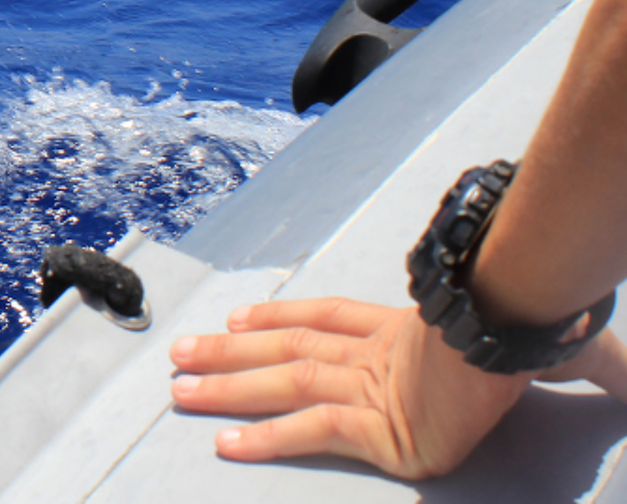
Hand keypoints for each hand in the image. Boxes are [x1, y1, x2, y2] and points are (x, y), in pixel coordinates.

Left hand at [168, 297, 626, 479]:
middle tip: (178, 354)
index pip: (328, 318)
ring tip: (180, 388)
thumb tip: (625, 377)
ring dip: (226, 385)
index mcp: (404, 330)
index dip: (282, 316)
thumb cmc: (530, 328)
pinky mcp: (376, 421)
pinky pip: (310, 431)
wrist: (520, 325)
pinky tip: (229, 445)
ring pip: (282, 383)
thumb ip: (575, 360)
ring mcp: (371, 383)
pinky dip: (268, 437)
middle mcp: (376, 353)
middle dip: (229, 351)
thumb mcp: (546, 345)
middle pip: (286, 348)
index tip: (243, 315)